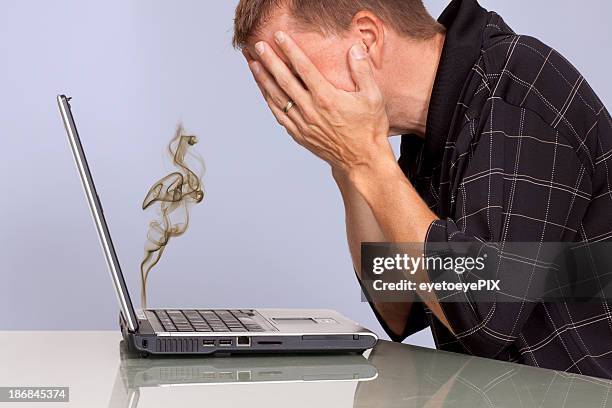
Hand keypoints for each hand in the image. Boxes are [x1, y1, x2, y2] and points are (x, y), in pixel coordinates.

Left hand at [246, 31, 395, 176]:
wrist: (362, 160)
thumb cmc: (369, 127)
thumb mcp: (372, 97)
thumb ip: (362, 71)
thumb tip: (354, 49)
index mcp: (327, 98)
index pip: (303, 68)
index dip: (290, 50)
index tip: (279, 36)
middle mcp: (311, 110)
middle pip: (284, 80)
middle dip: (269, 61)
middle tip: (257, 46)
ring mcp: (302, 124)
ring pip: (277, 97)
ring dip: (263, 79)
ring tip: (253, 64)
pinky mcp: (299, 134)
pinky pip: (279, 114)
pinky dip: (269, 100)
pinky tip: (263, 90)